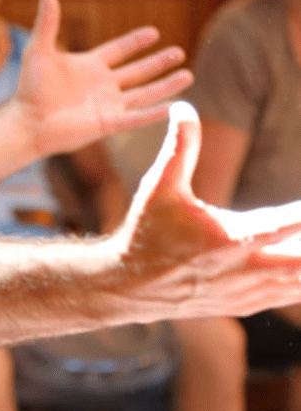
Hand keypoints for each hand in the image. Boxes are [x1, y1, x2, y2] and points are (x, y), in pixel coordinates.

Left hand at [13, 0, 191, 157]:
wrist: (27, 122)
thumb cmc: (29, 89)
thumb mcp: (39, 51)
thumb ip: (47, 23)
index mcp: (88, 66)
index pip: (118, 51)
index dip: (135, 42)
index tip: (154, 32)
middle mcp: (102, 86)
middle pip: (137, 72)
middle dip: (158, 63)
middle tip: (180, 52)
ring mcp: (107, 106)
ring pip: (144, 94)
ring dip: (166, 86)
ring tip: (188, 75)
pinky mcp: (108, 124)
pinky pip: (137, 118)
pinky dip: (156, 113)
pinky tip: (176, 107)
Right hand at [117, 102, 300, 319]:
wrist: (127, 286)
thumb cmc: (145, 232)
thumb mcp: (158, 187)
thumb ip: (179, 148)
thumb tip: (184, 107)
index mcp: (224, 241)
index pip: (282, 227)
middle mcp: (238, 271)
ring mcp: (242, 293)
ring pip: (298, 284)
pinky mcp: (242, 304)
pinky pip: (285, 295)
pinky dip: (299, 282)